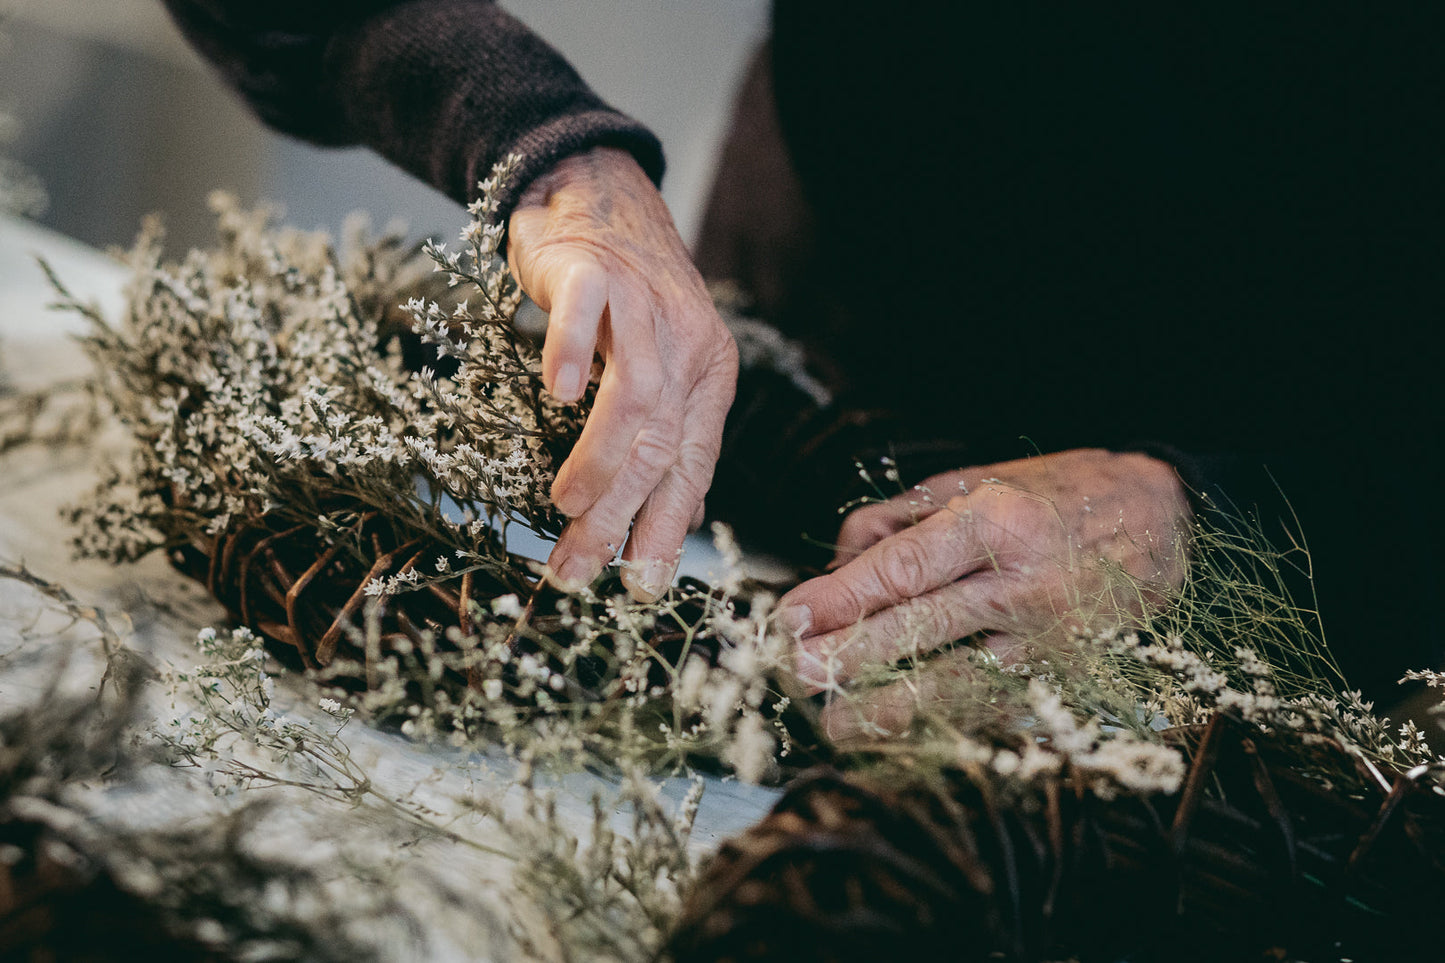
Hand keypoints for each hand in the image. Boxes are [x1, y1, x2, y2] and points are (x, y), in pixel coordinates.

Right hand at [508, 147, 737, 599]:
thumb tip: (667, 523)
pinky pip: (586, 315)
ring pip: (631, 396)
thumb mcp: (657, 369)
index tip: (638, 586)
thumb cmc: (619, 299)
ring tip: (566, 509)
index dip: (666, 530)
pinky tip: (554, 395)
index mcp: (709, 375)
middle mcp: (687, 343)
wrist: (595, 195)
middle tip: (581, 570)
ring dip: (599, 460)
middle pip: (661, 444)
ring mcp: (642, 304)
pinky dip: (573, 355)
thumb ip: (663, 436)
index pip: (693, 466)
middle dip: (622, 519)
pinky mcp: (594, 271)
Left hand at [776, 449, 1191, 738]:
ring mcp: (1048, 637)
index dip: (840, 598)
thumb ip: (899, 521)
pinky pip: (993, 705)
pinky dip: (941, 721)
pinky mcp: (1065, 675)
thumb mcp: (973, 480)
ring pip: (956, 681)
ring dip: (888, 706)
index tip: (790, 617)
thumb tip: (836, 568)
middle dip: (848, 655)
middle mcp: (1022, 583)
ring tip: (835, 723)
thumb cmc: (1056, 494)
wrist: (1167, 521)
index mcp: (995, 521)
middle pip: (920, 628)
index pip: (902, 568)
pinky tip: (900, 731)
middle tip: (796, 672)